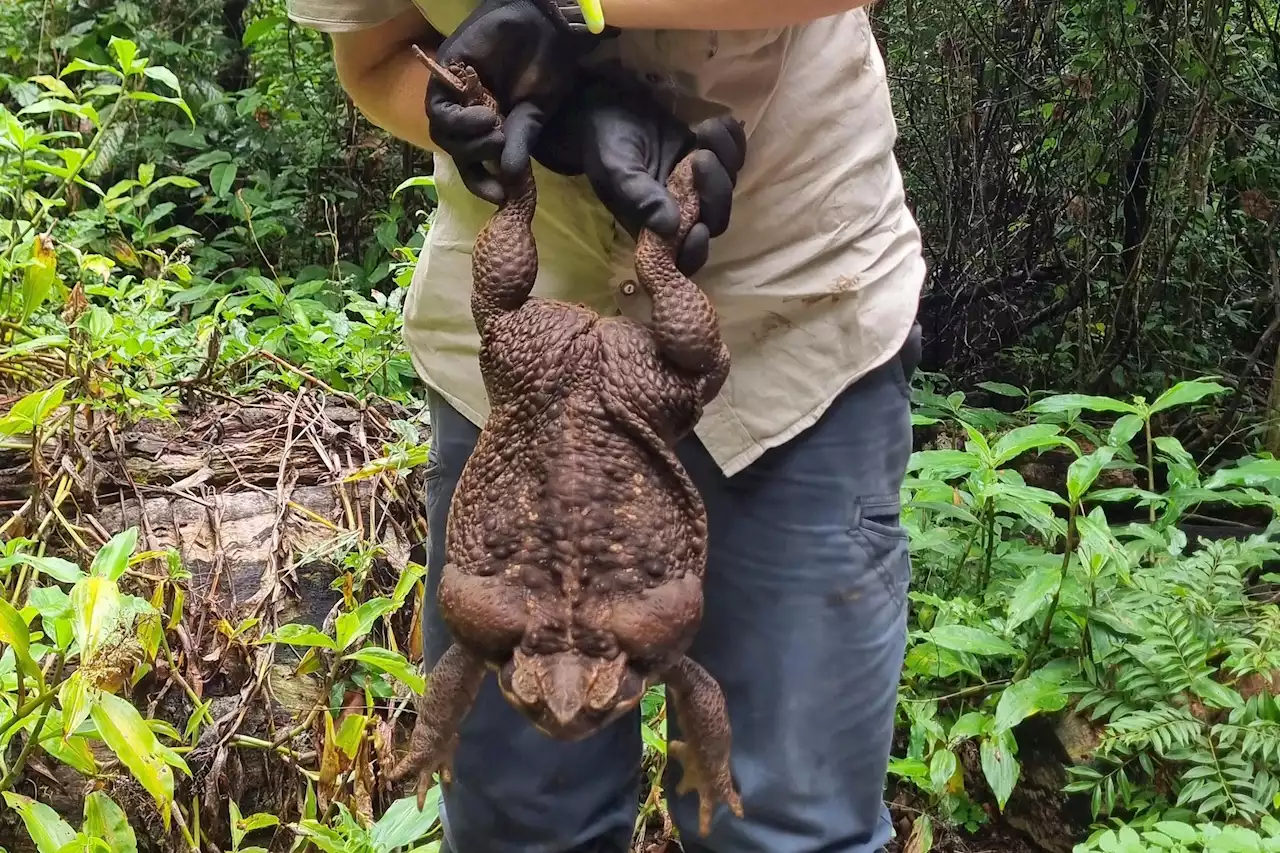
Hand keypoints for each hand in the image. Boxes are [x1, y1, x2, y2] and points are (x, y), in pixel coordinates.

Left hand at [427, 0, 611, 203]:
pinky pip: (438, 109)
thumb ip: (520, 142)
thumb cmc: (546, 67)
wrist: (544, 25)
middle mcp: (468, 112)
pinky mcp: (446, 73)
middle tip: (501, 145)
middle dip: (476, 157)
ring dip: (467, 140)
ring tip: (495, 127)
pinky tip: (484, 115)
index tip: (499, 195)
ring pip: (443, 133)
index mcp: (489, 124)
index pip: (473, 161)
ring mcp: (455, 93)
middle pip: (454, 149)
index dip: (480, 182)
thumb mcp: (535, 113)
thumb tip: (511, 177)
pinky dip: (458, 120)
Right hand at [535, 75, 747, 275]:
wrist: (608, 108)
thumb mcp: (616, 171)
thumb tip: (671, 226)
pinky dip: (733, 140)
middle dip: (715, 190)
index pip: (683, 256)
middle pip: (716, 218)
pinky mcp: (709, 158)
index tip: (699, 228)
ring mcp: (698, 185)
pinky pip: (735, 156)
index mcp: (654, 227)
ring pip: (728, 186)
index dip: (696, 250)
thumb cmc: (605, 144)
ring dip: (725, 159)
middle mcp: (681, 211)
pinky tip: (718, 123)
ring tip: (704, 130)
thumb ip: (640, 198)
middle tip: (700, 157)